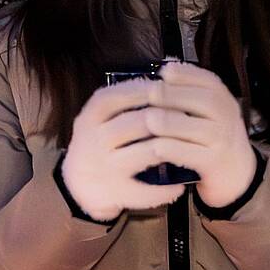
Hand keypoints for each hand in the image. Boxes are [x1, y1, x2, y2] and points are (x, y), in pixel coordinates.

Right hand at [60, 79, 185, 221]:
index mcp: (92, 115)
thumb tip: (167, 77)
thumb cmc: (101, 141)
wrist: (77, 184)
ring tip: (191, 145)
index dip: (149, 90)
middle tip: (192, 116)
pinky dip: (165, 189)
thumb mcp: (102, 116)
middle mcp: (94, 139)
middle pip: (139, 122)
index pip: (122, 95)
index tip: (173, 87)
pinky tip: (180, 186)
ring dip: (173, 148)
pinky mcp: (112, 191)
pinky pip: (144, 190)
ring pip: (146, 152)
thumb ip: (126, 99)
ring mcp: (103, 167)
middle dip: (169, 117)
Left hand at [143, 62, 257, 210]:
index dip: (187, 74)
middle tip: (151, 92)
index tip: (164, 71)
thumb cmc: (214, 139)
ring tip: (150, 118)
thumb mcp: (209, 113)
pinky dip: (173, 149)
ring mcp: (223, 142)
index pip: (210, 81)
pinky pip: (192, 154)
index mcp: (224, 101)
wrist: (237, 175)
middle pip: (206, 101)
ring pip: (199, 128)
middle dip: (176, 94)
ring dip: (172, 122)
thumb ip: (190, 94)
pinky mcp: (214, 164)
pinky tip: (155, 146)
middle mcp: (228, 118)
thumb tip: (166, 67)